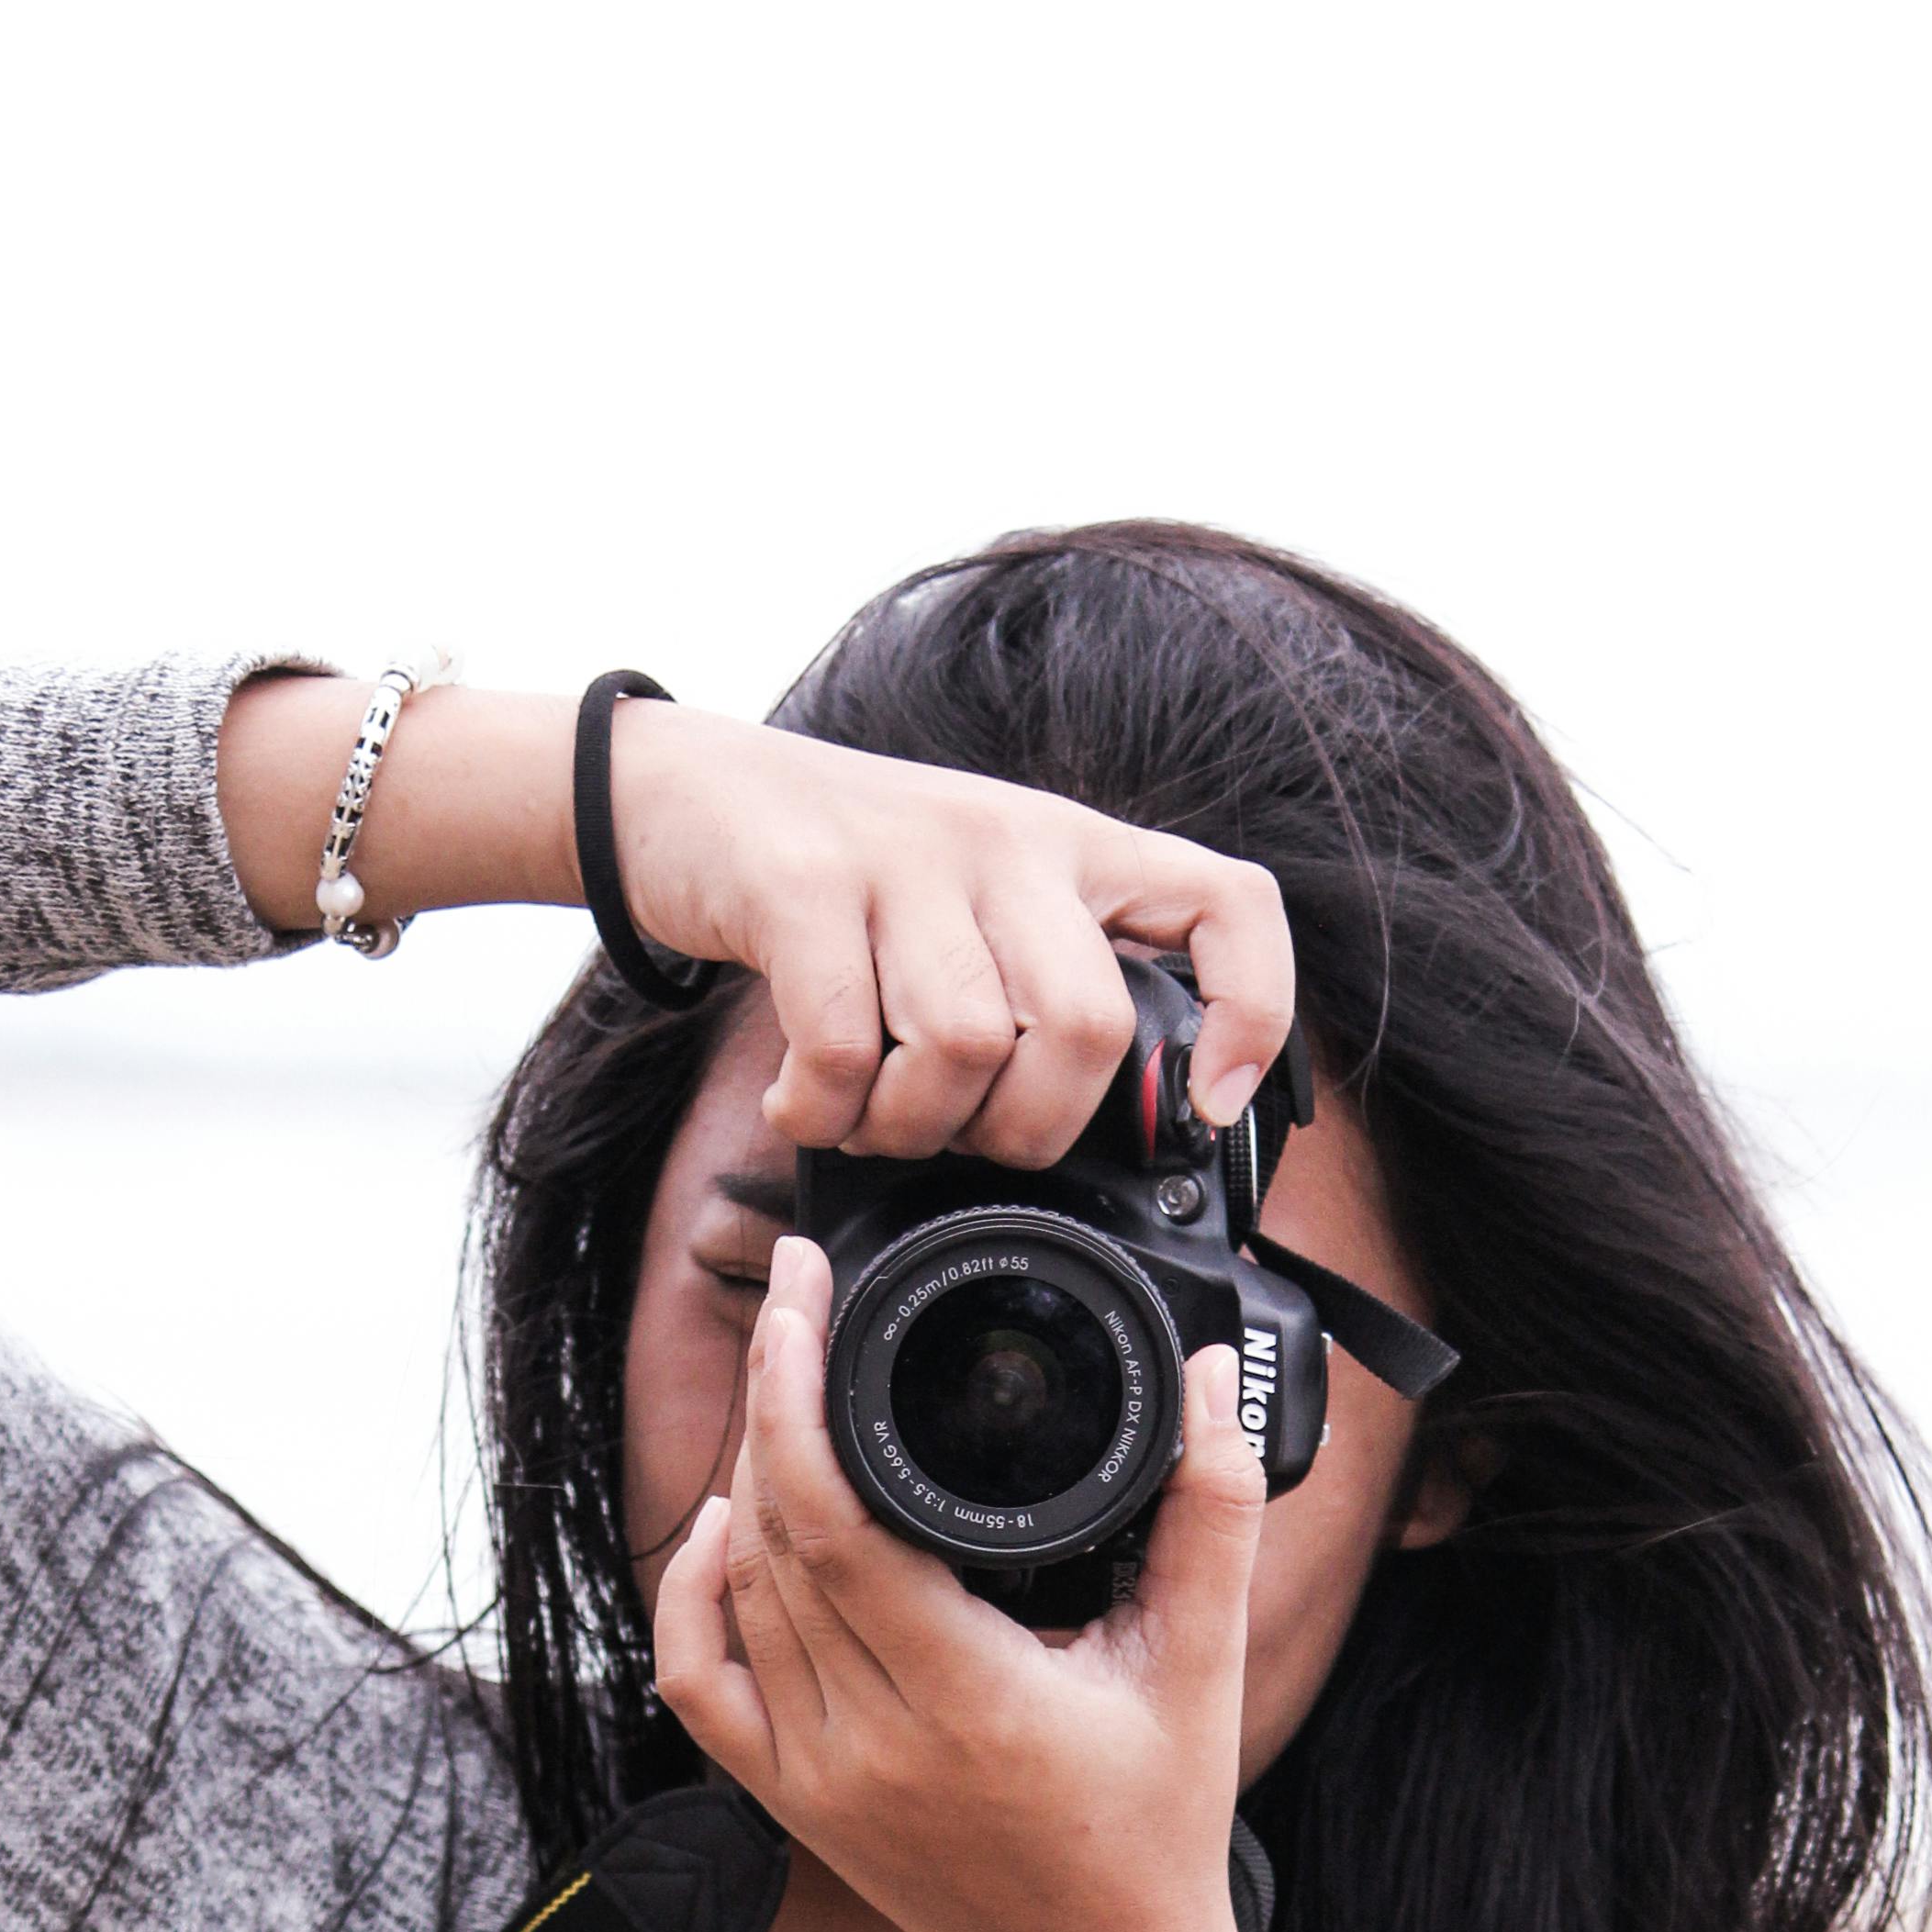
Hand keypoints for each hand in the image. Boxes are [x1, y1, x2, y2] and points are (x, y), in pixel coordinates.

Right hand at [603, 701, 1294, 1168]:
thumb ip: (1040, 983)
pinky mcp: (806, 883)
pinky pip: (847, 1047)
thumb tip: (1104, 1120)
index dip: (1250, 1013)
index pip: (1229, 905)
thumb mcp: (972, 902)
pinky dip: (824, 1112)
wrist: (682, 793)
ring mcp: (907, 856)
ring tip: (866, 1118)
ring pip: (965, 1048)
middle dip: (1025, 1130)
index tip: (1207, 1104)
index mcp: (1070, 848)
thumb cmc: (843, 879)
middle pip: (1086, 1026)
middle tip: (962, 1138)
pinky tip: (802, 1104)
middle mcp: (1007, 840)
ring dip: (909, 1127)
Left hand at [654, 1236, 1273, 1931]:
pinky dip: (695, 1591)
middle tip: (797, 1302)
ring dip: (746, 1479)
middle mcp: (866, 1739)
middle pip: (769, 1534)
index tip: (807, 1290)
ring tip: (788, 1388)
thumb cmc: (1149, 1835)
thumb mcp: (1199, 1670)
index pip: (832, 1515)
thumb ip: (1211, 1519)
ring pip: (735, 1592)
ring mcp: (813, 1775)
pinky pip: (698, 1677)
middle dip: (770, 1398)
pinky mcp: (788, 1799)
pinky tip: (725, 1524)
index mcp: (963, 1698)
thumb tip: (1198, 1383)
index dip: (800, 1388)